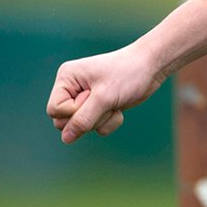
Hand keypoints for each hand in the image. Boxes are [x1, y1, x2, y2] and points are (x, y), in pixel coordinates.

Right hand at [46, 46, 163, 143]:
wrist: (152, 67)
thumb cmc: (128, 75)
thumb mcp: (104, 98)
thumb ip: (83, 119)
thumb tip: (66, 139)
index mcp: (66, 78)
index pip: (54, 110)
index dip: (74, 111)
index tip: (93, 98)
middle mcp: (72, 88)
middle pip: (64, 121)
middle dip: (89, 117)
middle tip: (106, 101)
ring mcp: (85, 98)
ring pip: (82, 127)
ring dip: (102, 119)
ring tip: (115, 101)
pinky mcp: (98, 107)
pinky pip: (96, 127)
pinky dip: (110, 120)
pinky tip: (120, 106)